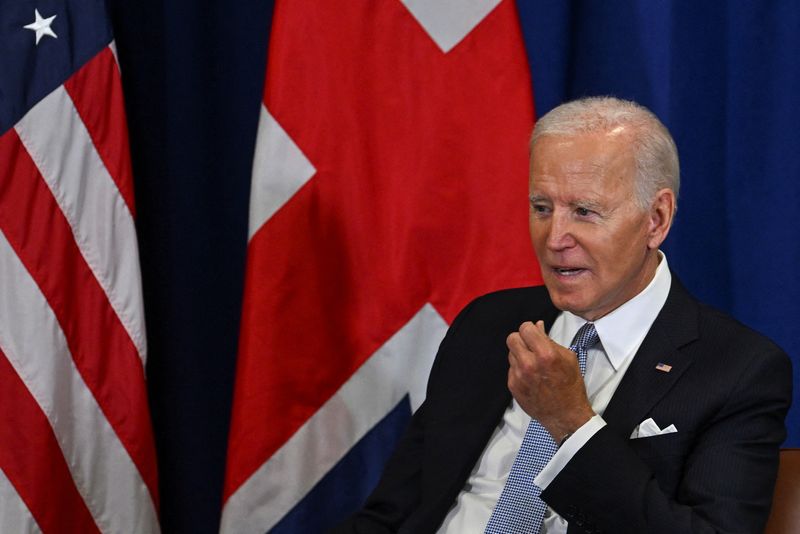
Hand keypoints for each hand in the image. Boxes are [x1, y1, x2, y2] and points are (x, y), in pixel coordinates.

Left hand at [507, 320, 594, 441]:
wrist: (565, 414)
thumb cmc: (570, 386)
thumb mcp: (568, 358)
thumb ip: (550, 340)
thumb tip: (538, 325)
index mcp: (546, 354)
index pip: (525, 328)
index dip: (529, 329)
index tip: (533, 333)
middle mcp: (529, 364)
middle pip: (512, 338)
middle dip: (521, 339)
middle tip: (530, 345)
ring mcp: (519, 376)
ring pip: (510, 353)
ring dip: (519, 354)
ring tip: (532, 362)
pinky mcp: (513, 386)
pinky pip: (511, 368)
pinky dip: (518, 368)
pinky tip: (530, 375)